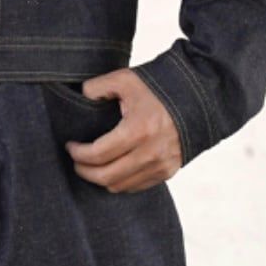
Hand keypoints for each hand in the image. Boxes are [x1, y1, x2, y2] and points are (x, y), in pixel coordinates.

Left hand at [64, 68, 182, 192]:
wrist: (195, 98)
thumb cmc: (157, 86)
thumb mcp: (125, 79)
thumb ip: (97, 87)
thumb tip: (80, 97)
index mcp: (138, 129)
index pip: (99, 153)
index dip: (79, 153)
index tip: (69, 146)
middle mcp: (151, 153)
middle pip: (107, 176)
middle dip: (85, 171)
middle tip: (75, 160)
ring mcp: (161, 165)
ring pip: (121, 186)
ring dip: (101, 179)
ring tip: (90, 165)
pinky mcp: (167, 172)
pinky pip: (136, 186)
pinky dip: (119, 182)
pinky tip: (111, 168)